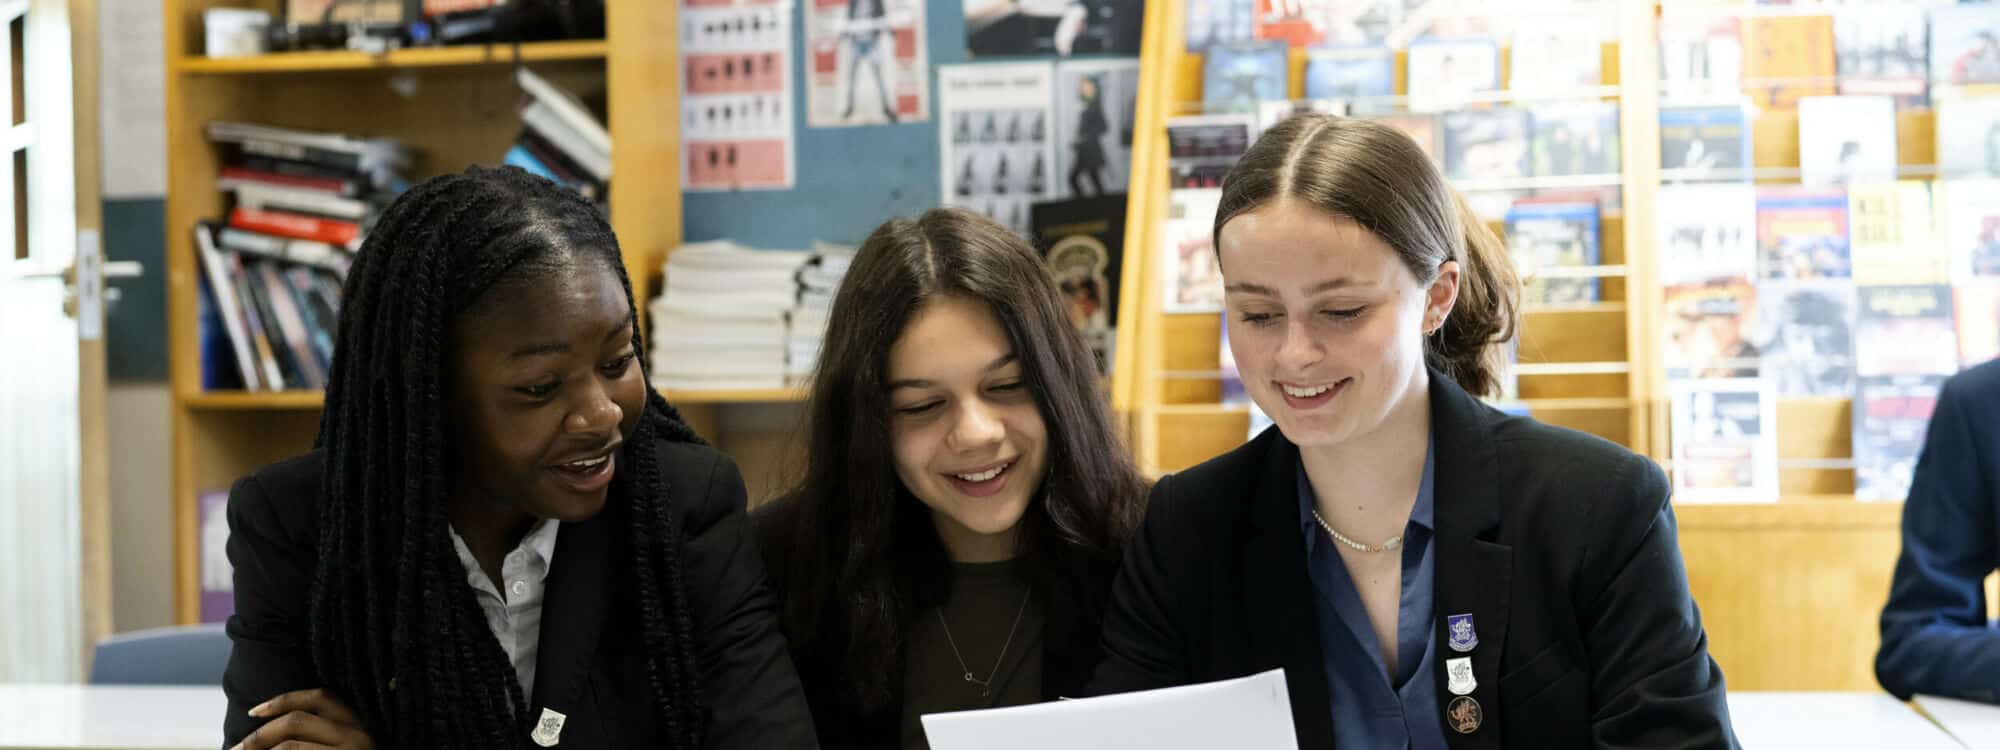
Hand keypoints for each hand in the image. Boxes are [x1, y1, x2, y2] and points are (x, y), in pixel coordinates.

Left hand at [231, 688, 374, 749]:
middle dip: (259, 735)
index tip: (253, 712)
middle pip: (296, 721)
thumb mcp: (346, 748)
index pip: (319, 698)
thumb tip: (269, 731)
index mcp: (359, 724)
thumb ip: (322, 736)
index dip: (283, 700)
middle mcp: (358, 735)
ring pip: (290, 746)